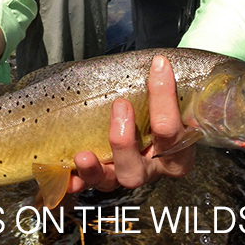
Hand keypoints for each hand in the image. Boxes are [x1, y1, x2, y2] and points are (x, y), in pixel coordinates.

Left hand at [70, 54, 194, 193]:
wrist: (162, 122)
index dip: (164, 97)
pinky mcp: (106, 173)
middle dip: (124, 142)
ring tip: (82, 156)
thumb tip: (159, 62)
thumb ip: (168, 88)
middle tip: (120, 105)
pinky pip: (90, 183)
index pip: (171, 130)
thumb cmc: (166, 106)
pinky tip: (67, 178)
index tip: (158, 65)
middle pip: (138, 170)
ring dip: (95, 170)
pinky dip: (77, 181)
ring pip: (112, 181)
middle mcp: (152, 168)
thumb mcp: (177, 100)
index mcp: (176, 151)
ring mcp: (127, 172)